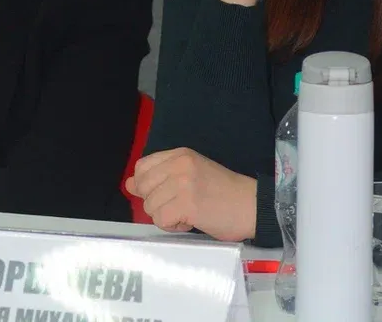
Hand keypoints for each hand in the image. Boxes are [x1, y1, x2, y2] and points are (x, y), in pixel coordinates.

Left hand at [125, 148, 256, 241]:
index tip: (166, 195)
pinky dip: (174, 227)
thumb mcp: (190, 176)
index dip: (147, 186)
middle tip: (180, 205)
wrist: (252, 205)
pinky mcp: (187, 204)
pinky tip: (192, 222)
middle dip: (157, 203)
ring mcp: (183, 183)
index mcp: (180, 154)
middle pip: (143, 188)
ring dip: (167, 216)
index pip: (142, 167)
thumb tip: (129, 184)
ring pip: (150, 207)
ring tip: (189, 213)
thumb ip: (159, 178)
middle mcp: (179, 164)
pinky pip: (161, 220)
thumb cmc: (223, 193)